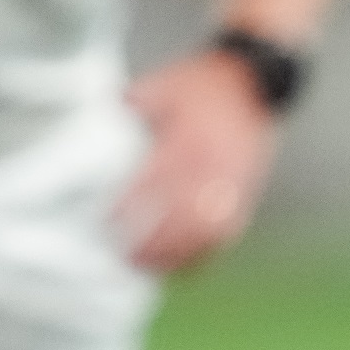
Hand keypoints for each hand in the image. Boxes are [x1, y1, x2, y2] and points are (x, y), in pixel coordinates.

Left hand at [112, 50, 279, 271]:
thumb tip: (97, 126)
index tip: (105, 221)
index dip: (129, 206)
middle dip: (152, 242)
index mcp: (188, 139)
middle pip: (181, 218)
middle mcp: (212, 167)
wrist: (252, 82)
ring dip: (177, 255)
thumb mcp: (161, 87)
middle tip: (123, 255)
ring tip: (149, 267)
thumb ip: (131, 108)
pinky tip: (181, 267)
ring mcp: (230, 185)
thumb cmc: (201, 85)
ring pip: (204, 234)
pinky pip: (224, 236)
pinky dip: (202, 255)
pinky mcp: (243, 196)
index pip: (154, 182)